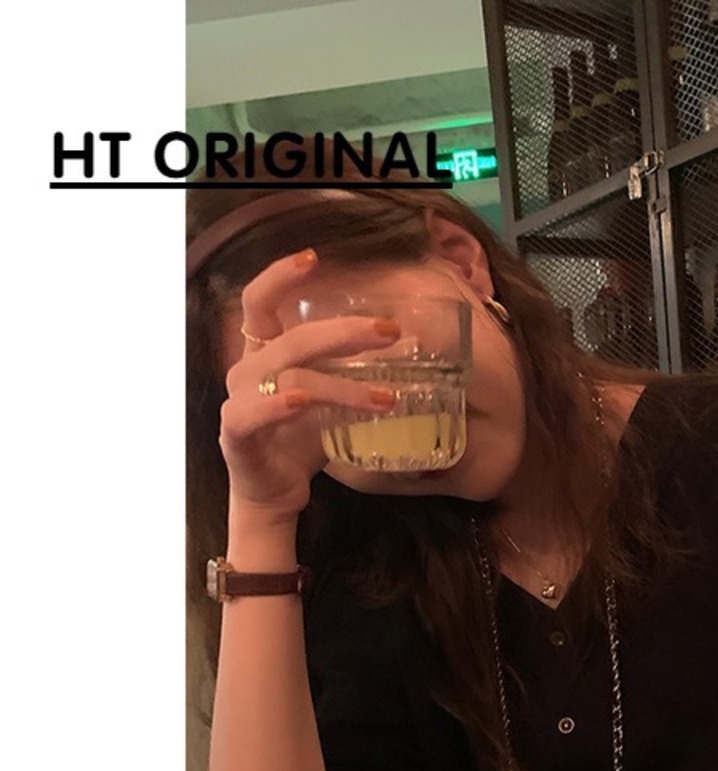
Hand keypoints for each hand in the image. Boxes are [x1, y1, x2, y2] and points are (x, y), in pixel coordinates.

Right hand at [219, 249, 402, 519]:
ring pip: (291, 378)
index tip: (312, 258)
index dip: (280, 276)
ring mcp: (239, 401)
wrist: (274, 493)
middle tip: (390, 333)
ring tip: (386, 397)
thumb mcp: (330, 399)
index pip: (261, 302)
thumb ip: (353, 372)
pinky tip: (303, 402)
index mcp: (265, 354)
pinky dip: (277, 405)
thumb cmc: (300, 440)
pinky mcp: (236, 435)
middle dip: (345, 332)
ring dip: (342, 385)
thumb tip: (409, 350)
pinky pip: (251, 413)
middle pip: (293, 338)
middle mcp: (248, 371)